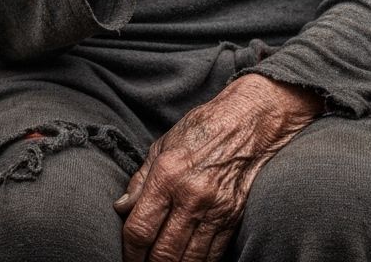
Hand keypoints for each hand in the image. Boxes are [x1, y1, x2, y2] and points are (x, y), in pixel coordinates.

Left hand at [114, 75, 321, 261]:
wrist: (249, 121)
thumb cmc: (203, 128)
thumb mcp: (163, 145)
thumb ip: (140, 179)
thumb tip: (121, 208)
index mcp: (167, 174)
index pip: (140, 229)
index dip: (129, 252)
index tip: (128, 257)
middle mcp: (191, 195)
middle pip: (163, 254)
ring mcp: (215, 209)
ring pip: (189, 261)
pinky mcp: (234, 217)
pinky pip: (213, 255)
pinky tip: (188, 261)